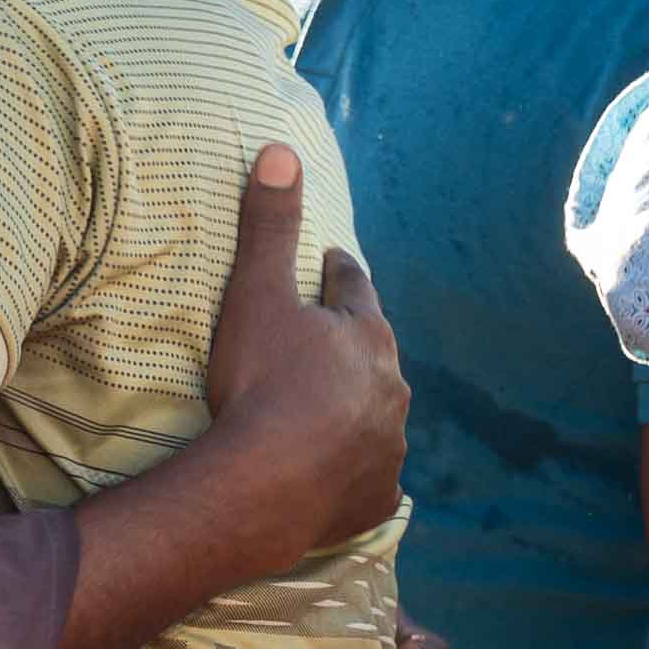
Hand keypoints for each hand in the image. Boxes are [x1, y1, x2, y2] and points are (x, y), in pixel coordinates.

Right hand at [203, 144, 409, 560]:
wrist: (263, 486)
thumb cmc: (259, 383)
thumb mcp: (257, 294)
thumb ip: (269, 224)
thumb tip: (280, 149)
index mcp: (367, 336)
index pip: (354, 290)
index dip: (339, 276)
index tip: (332, 265)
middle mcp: (391, 389)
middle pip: (372, 357)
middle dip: (353, 348)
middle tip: (328, 344)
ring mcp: (388, 448)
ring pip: (376, 418)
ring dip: (356, 412)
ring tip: (328, 414)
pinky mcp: (375, 499)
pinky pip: (368, 480)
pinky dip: (354, 472)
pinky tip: (338, 475)